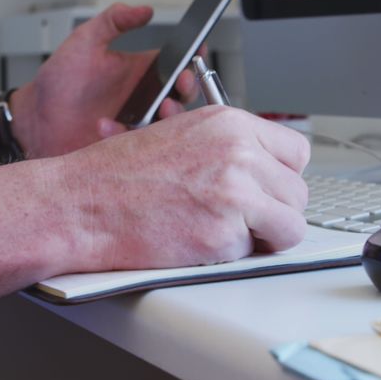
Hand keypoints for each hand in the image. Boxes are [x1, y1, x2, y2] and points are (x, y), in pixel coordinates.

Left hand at [9, 3, 199, 158]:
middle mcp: (144, 101)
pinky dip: (126, 136)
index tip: (197, 52)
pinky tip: (104, 126)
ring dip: (172, 117)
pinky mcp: (125, 149)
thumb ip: (113, 21)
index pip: (178, 65)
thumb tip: (144, 10)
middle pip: (183, 97)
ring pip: (170, 126)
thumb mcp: (85, 41)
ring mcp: (137, 127)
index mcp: (141, 74)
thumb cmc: (59, 82)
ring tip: (160, 109)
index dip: (193, 59)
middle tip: (180, 83)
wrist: (34, 119)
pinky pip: (140, 146)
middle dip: (189, 89)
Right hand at [56, 106, 310, 271]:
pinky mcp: (223, 235)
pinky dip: (233, 255)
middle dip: (275, 211)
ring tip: (224, 230)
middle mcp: (239, 154)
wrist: (82, 204)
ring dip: (264, 236)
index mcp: (229, 124)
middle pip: (298, 192)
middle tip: (240, 217)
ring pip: (290, 226)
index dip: (282, 177)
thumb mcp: (182, 135)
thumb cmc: (118, 175)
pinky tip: (199, 240)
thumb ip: (230, 147)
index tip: (268, 189)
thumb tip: (267, 169)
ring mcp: (235, 195)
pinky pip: (256, 253)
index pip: (296, 151)